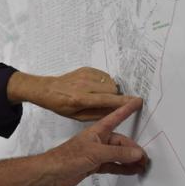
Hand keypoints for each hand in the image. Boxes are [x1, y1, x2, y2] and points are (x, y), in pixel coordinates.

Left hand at [7, 68, 136, 120]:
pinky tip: (93, 87)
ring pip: (110, 82)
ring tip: (97, 95)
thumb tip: (116, 111)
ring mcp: (85, 75)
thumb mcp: (77, 116)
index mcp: (81, 99)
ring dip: (109, 89)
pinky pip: (105, 76)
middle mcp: (84, 85)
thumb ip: (98, 114)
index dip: (124, 102)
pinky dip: (103, 82)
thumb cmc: (61, 105)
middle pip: (113, 89)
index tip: (138, 102)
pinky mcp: (86, 69)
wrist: (47, 90)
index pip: (108, 100)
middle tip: (106, 102)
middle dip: (114, 97)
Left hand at [43, 97, 147, 185]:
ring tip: (142, 167)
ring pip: (119, 155)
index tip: (137, 102)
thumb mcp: (95, 153)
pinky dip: (123, 168)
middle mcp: (98, 140)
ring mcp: (96, 153)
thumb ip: (117, 153)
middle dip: (134, 150)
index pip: (115, 117)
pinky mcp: (94, 165)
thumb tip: (136, 153)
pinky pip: (113, 165)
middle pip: (121, 142)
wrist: (51, 173)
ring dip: (130, 160)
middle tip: (145, 159)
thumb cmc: (67, 157)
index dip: (126, 109)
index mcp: (97, 131)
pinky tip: (131, 171)